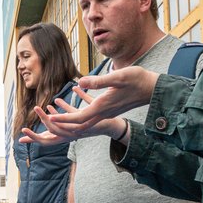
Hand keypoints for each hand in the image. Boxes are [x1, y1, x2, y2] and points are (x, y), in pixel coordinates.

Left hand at [27, 65, 157, 141]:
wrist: (154, 88)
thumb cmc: (138, 80)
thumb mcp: (118, 77)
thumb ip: (99, 81)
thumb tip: (80, 81)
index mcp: (103, 106)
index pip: (79, 118)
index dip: (63, 119)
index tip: (50, 119)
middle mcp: (103, 112)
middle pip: (80, 124)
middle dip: (64, 126)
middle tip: (48, 124)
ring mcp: (107, 111)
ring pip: (85, 121)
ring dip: (71, 121)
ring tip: (57, 116)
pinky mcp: (110, 108)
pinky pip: (91, 115)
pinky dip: (80, 114)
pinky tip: (76, 103)